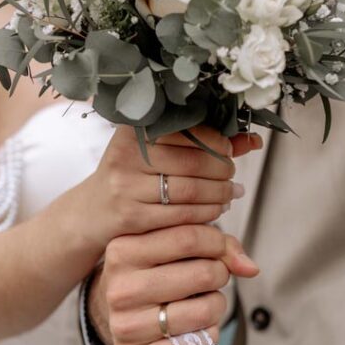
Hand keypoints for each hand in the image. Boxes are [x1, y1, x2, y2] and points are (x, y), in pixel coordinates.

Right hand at [82, 124, 261, 252]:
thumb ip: (203, 142)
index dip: (217, 141)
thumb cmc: (133, 175)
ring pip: (191, 190)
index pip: (190, 130)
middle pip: (194, 162)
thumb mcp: (158, 152)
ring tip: (230, 193)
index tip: (229, 150)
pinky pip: (182, 215)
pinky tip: (215, 210)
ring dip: (220, 194)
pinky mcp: (130, 215)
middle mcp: (127, 153)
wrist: (93, 212)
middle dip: (223, 170)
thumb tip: (252, 140)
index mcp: (135, 129)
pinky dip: (207, 213)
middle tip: (233, 176)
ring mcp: (126, 185)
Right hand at [89, 224, 258, 344]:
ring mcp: (124, 325)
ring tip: (205, 299)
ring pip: (204, 311)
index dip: (218, 242)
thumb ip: (215, 243)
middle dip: (220, 274)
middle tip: (212, 276)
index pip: (188, 237)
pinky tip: (195, 324)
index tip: (221, 249)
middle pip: (202, 274)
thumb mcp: (172, 244)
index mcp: (122, 249)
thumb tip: (250, 268)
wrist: (113, 309)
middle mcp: (120, 288)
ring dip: (217, 304)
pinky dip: (207, 333)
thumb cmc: (153, 269)